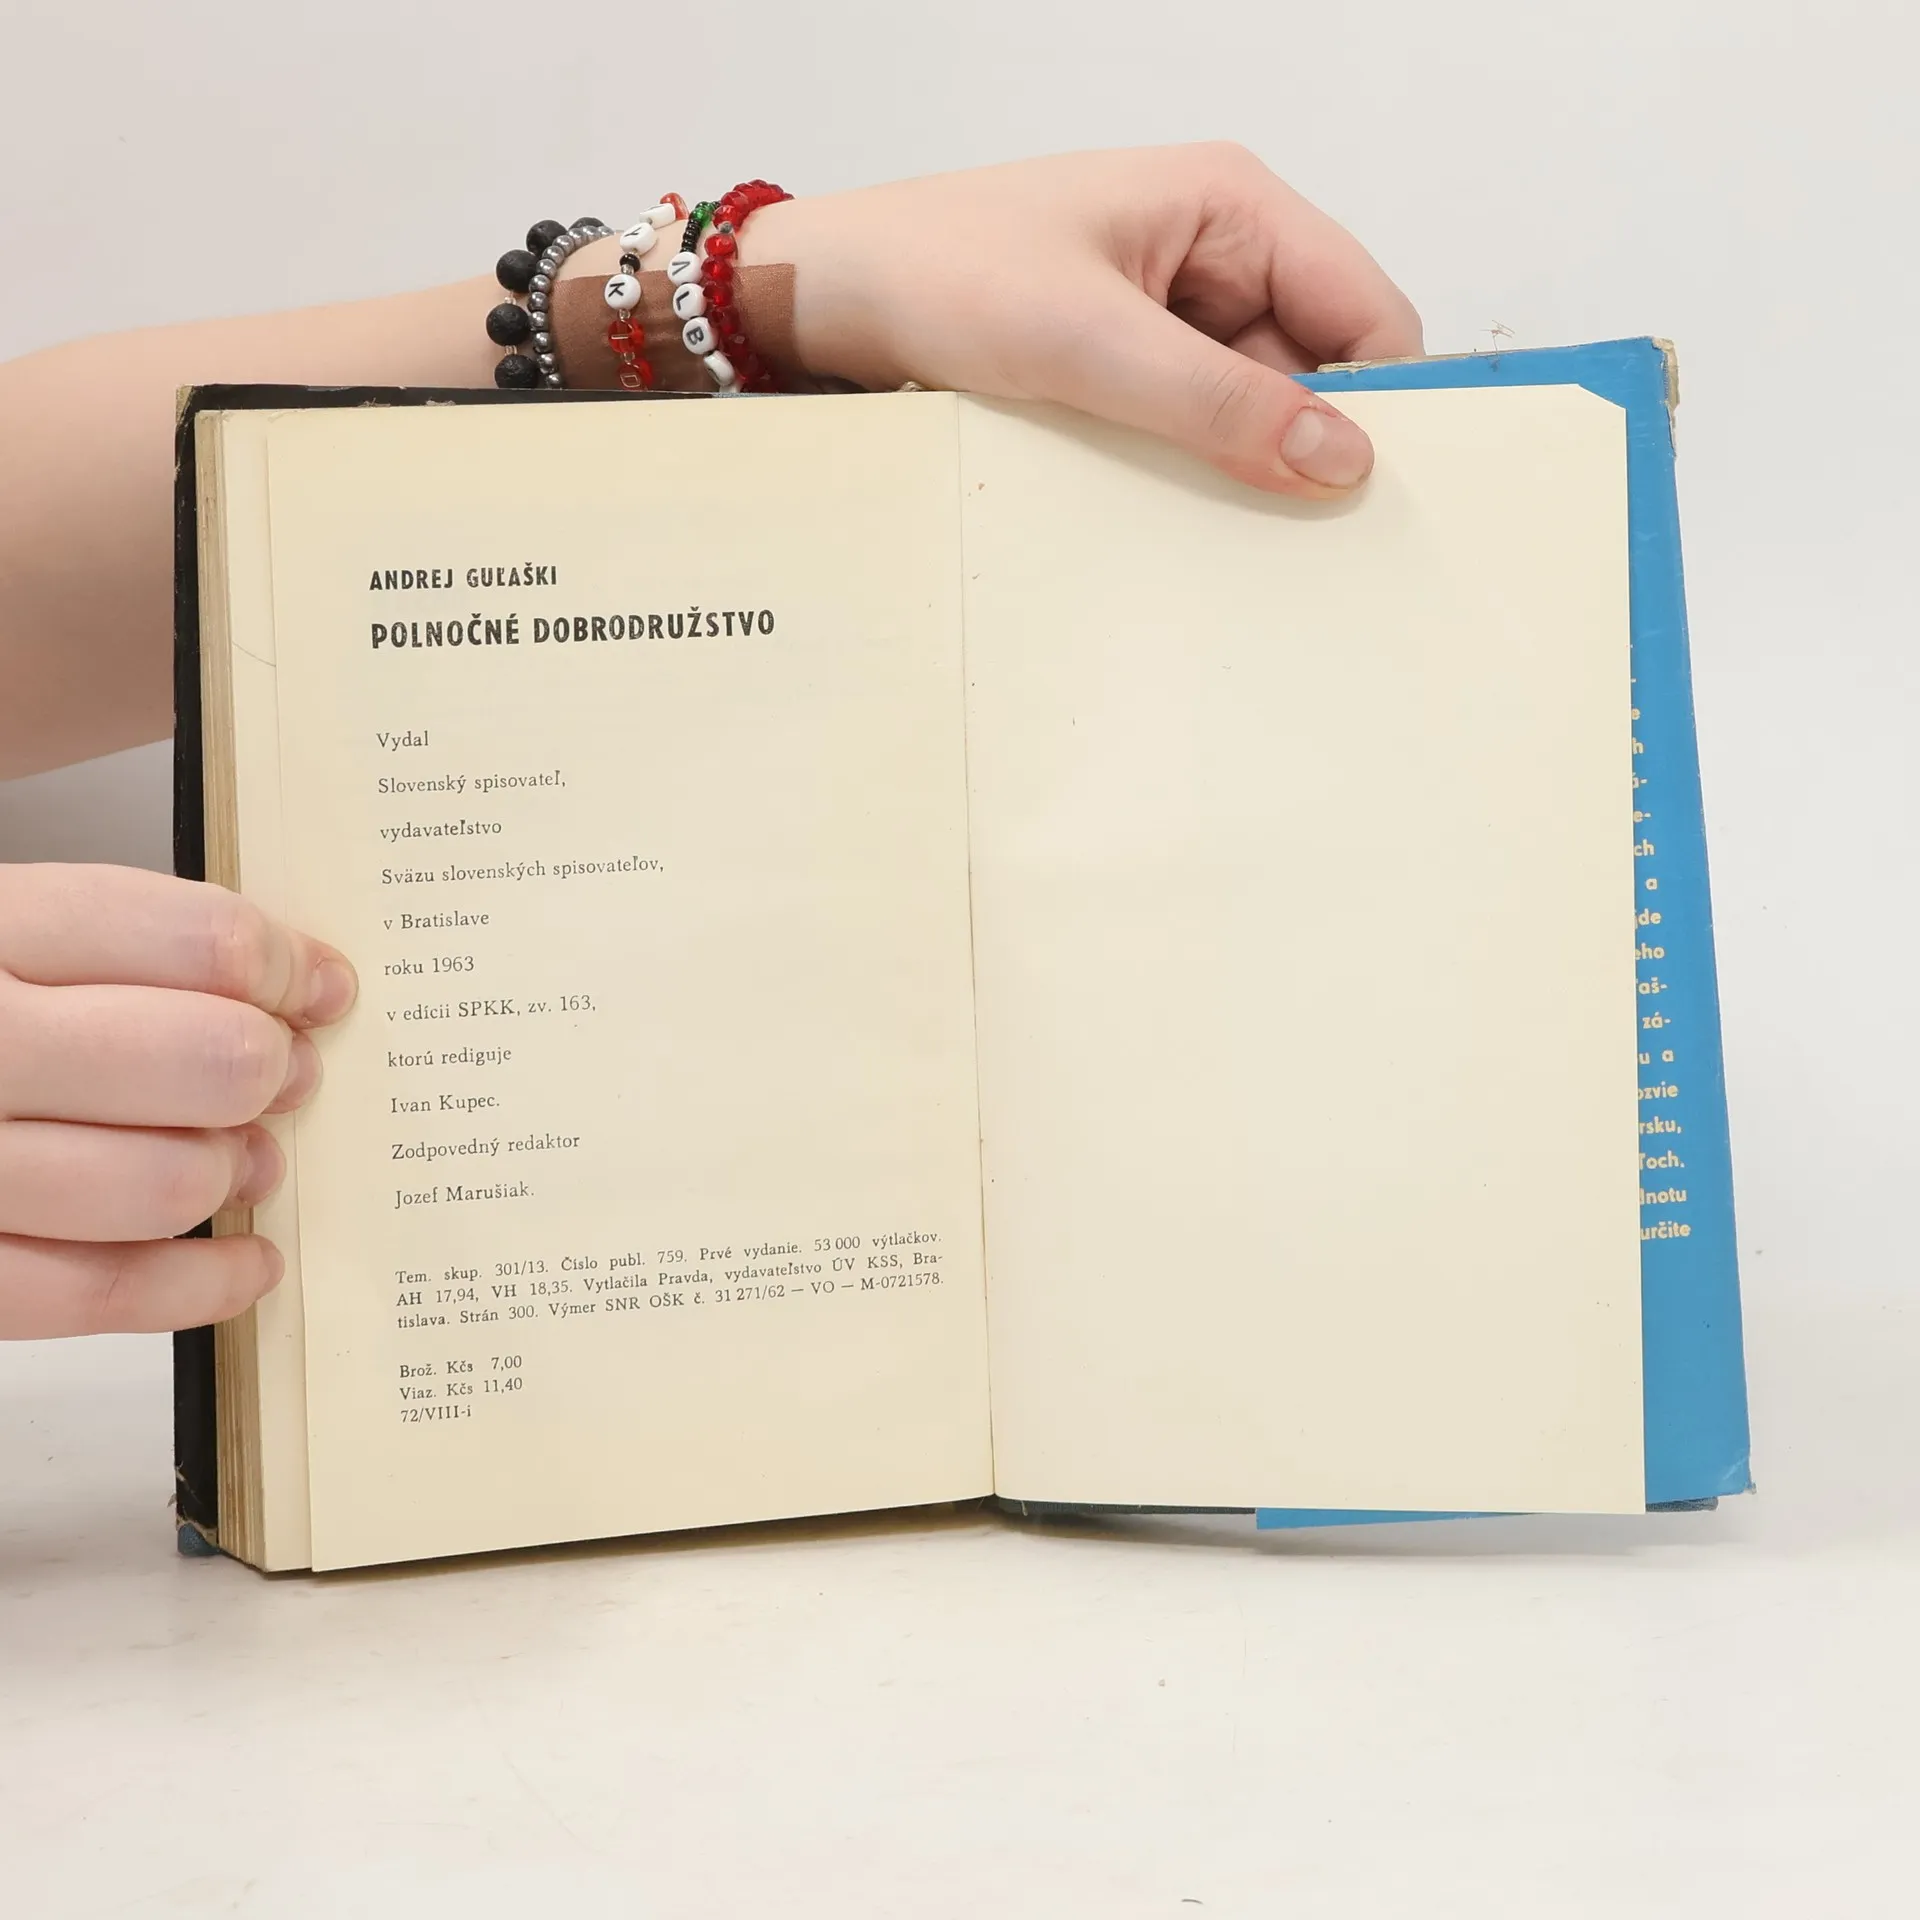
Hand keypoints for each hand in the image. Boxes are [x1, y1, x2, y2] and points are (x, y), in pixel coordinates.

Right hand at [0, 864, 355, 1337]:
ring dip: (237, 1173)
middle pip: (202, 1060)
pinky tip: (249, 1261)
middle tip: (286, 1076)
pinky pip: (102, 1293)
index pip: (194, 938)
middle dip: (272, 1072)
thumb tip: (302, 983)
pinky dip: (203, 1284)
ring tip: (250, 1160)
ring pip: (163, 1182)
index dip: (285, 966)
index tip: (320, 987)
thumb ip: (130, 946)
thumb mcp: (2, 933)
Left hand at [755, 143, 1423, 497]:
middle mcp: (1216, 251)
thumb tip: (1340, 458)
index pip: (1365, 309)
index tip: (1374, 493)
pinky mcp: (1130, 362)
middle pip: (1317, 366)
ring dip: (1242, 463)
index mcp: (1231, 205)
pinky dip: (1193, 466)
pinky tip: (1170, 507)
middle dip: (1307, 443)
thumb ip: (1219, 402)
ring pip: (1255, 404)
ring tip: (1215, 523)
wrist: (828, 298)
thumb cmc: (940, 273)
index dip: (1383, 400)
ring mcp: (1172, 311)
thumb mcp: (1088, 343)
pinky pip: (1195, 422)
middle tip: (1295, 532)